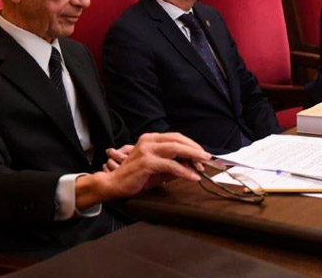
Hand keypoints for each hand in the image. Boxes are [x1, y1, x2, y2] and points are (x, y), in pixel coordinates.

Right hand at [76, 133, 210, 207]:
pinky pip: (170, 165)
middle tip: (207, 158)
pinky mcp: (146, 162)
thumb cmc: (136, 176)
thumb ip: (173, 164)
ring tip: (203, 165)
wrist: (114, 184)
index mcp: (151, 139)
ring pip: (176, 149)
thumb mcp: (158, 168)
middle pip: (178, 140)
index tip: (202, 154)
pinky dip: (184, 171)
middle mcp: (148, 141)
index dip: (191, 144)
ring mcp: (147, 150)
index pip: (176, 137)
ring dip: (192, 157)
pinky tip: (192, 176)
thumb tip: (192, 165)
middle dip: (195, 149)